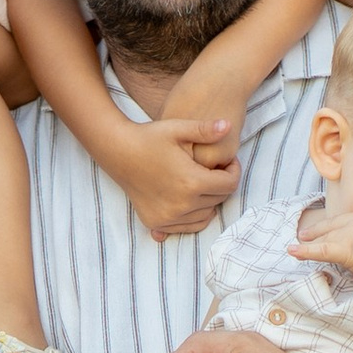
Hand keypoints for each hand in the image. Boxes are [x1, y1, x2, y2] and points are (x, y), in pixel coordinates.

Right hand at [101, 112, 239, 240]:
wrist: (119, 152)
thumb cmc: (150, 137)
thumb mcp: (178, 128)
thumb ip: (205, 129)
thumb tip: (228, 125)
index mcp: (191, 182)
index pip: (230, 184)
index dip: (234, 171)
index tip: (228, 161)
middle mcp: (181, 205)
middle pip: (219, 200)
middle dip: (221, 184)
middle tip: (215, 169)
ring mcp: (168, 218)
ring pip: (206, 215)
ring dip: (209, 200)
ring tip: (201, 182)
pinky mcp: (156, 223)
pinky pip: (188, 226)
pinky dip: (194, 215)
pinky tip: (190, 197)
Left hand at [294, 204, 352, 298]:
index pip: (351, 218)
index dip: (337, 223)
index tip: (329, 227)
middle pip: (335, 224)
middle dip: (318, 229)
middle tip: (305, 233)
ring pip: (326, 236)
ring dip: (309, 241)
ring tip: (296, 245)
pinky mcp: (346, 247)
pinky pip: (321, 249)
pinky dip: (305, 251)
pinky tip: (293, 252)